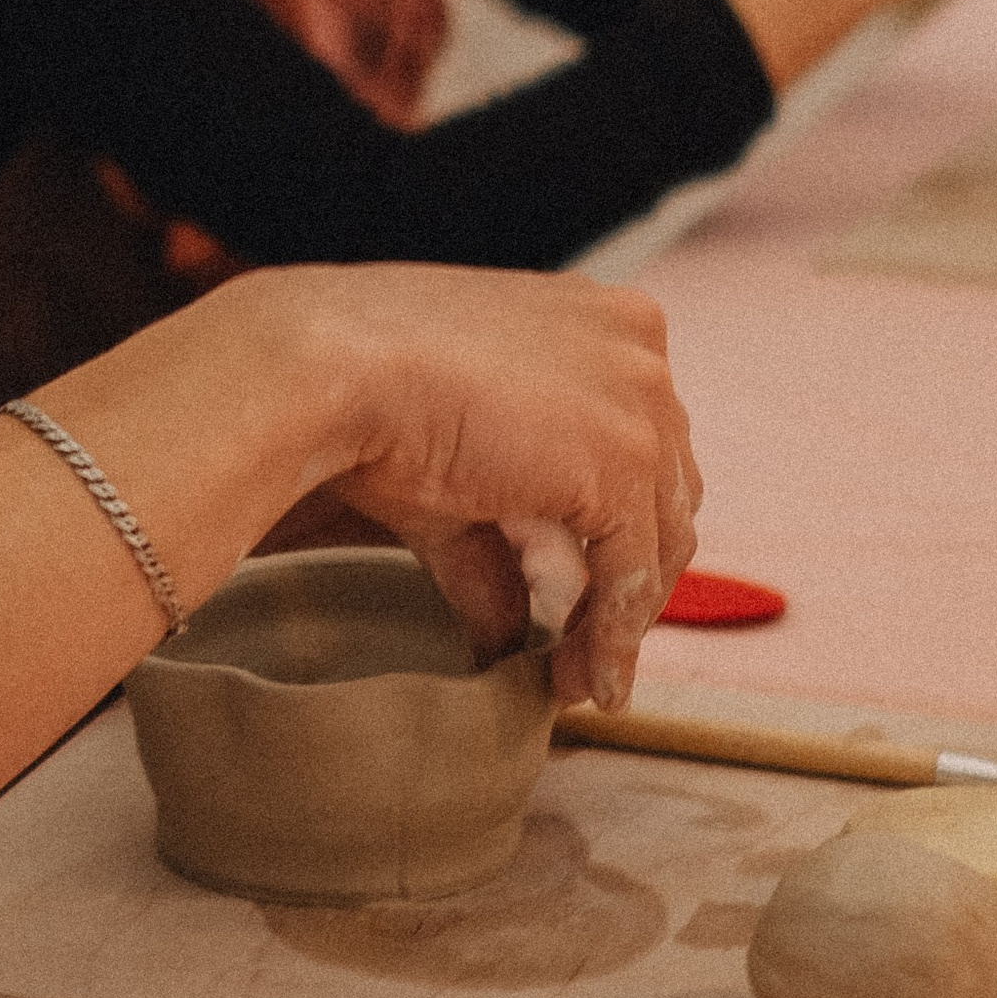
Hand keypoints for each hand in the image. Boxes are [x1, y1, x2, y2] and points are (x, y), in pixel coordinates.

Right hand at [280, 265, 699, 711]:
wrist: (332, 366)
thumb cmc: (367, 387)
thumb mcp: (455, 468)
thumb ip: (499, 547)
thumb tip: (509, 633)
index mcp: (602, 318)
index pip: (643, 442)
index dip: (621, 528)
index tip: (585, 597)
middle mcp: (637, 345)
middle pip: (664, 492)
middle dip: (627, 580)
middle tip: (583, 654)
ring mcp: (639, 399)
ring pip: (660, 537)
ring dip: (620, 621)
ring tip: (578, 679)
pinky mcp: (622, 459)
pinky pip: (633, 573)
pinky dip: (612, 637)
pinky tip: (586, 679)